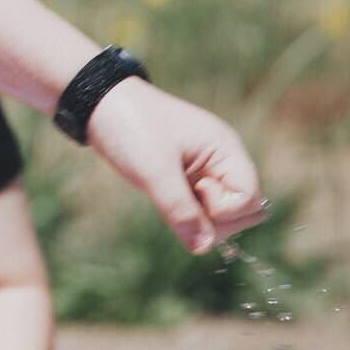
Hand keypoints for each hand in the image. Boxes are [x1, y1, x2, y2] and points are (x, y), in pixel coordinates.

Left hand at [85, 78, 266, 252]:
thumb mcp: (153, 170)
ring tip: (168, 193)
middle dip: (217, 218)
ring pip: (224, 214)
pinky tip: (162, 194)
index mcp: (226, 150)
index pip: (251, 200)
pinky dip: (185, 211)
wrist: (98, 101)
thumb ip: (181, 211)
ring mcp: (206, 169)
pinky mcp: (187, 178)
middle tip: (179, 197)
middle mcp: (222, 160)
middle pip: (247, 211)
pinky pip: (200, 208)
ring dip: (199, 216)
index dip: (225, 208)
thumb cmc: (130, 127)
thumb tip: (204, 248)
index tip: (195, 188)